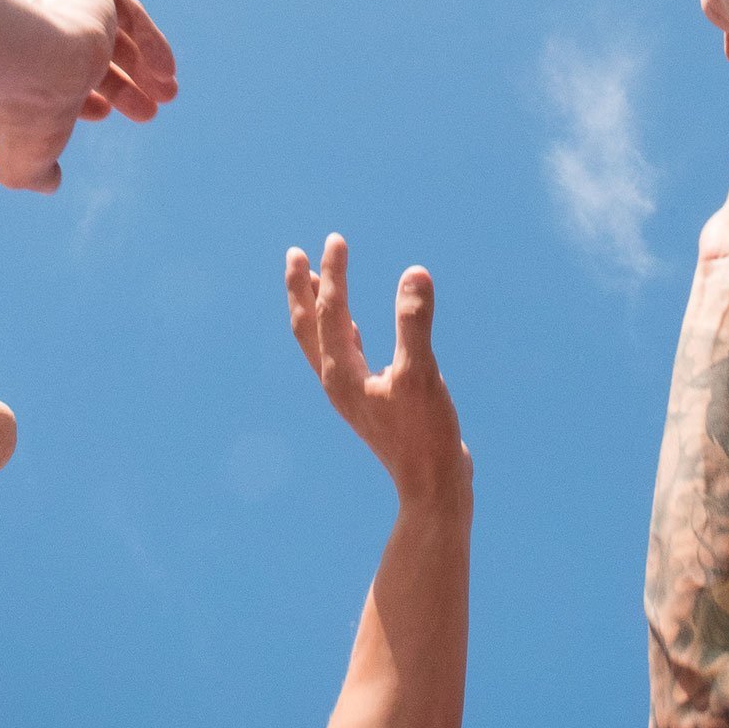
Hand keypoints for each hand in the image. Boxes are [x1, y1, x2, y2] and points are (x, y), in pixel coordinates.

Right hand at [0, 0, 177, 191]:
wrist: (23, 64)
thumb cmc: (21, 114)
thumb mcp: (21, 160)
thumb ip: (34, 174)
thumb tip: (50, 183)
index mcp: (18, 64)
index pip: (56, 75)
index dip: (85, 97)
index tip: (102, 115)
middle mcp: (36, 30)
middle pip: (87, 54)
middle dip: (122, 85)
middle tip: (149, 111)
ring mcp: (61, 4)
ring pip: (110, 34)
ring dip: (142, 67)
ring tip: (167, 95)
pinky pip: (128, 12)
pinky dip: (150, 42)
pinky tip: (166, 73)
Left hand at [286, 235, 470, 507]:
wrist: (433, 487)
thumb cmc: (425, 435)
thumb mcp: (421, 374)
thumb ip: (415, 323)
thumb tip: (414, 272)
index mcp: (341, 374)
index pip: (329, 311)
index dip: (332, 273)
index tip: (336, 239)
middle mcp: (337, 382)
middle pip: (307, 327)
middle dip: (300, 290)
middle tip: (295, 254)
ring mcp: (352, 393)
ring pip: (323, 341)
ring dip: (317, 308)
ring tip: (317, 279)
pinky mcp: (371, 401)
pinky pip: (346, 356)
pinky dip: (343, 332)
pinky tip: (354, 328)